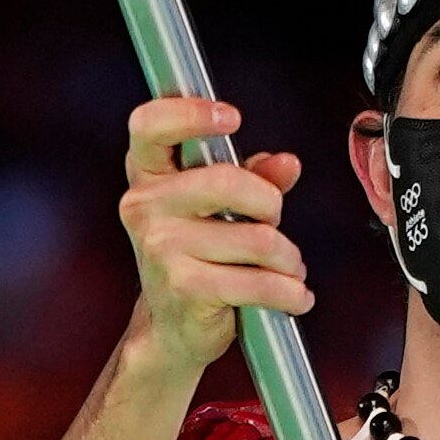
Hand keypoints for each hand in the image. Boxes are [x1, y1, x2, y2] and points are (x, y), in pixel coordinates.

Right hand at [116, 98, 308, 374]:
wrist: (172, 327)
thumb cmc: (197, 256)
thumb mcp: (222, 207)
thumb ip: (255, 177)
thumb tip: (287, 164)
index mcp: (149, 175)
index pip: (150, 125)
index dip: (190, 113)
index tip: (232, 118)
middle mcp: (146, 206)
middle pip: (227, 180)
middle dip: (269, 203)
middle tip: (274, 220)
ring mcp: (161, 247)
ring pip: (257, 238)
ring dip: (287, 257)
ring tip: (287, 267)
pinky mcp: (185, 287)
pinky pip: (259, 282)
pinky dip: (289, 292)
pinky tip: (293, 295)